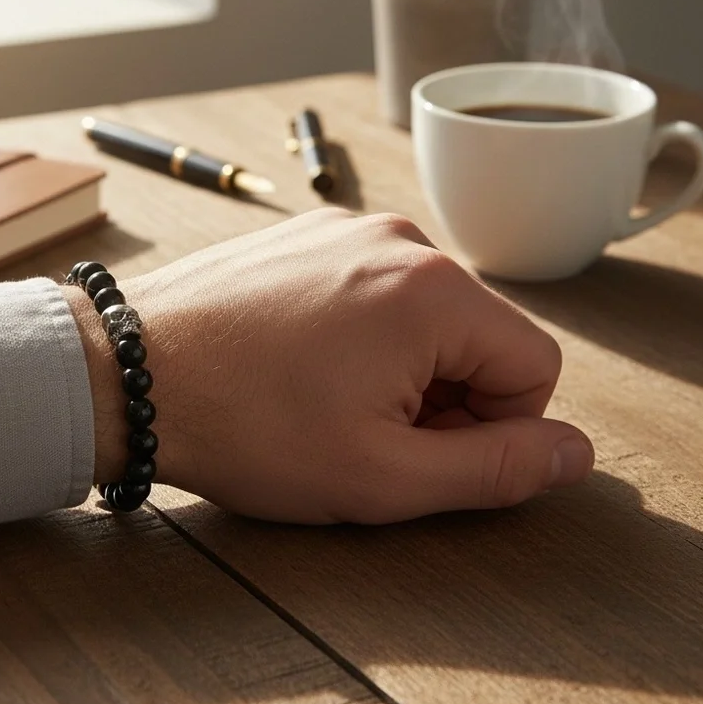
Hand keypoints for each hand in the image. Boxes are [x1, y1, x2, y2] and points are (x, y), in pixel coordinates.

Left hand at [69, 209, 593, 522]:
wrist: (127, 371)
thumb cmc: (245, 426)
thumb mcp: (382, 476)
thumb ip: (497, 469)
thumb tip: (575, 452)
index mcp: (434, 291)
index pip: (533, 368)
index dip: (491, 429)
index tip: (417, 449)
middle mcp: (399, 239)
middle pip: (478, 335)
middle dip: (441, 397)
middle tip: (362, 431)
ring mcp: (347, 227)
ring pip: (424, 314)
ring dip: (397, 368)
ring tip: (322, 399)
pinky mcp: (307, 234)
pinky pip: (371, 288)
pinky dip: (356, 334)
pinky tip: (298, 363)